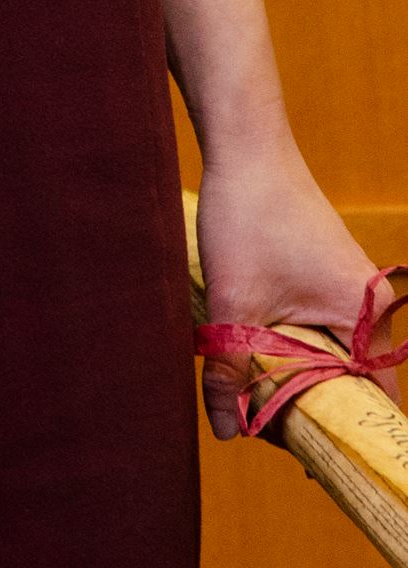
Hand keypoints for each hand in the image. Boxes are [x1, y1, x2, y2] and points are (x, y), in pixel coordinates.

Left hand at [195, 134, 403, 439]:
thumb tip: (227, 432)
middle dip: (308, 407)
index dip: (340, 432)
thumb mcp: (236, 302)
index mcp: (368, 314)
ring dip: (293, 375)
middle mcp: (370, 304)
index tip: (306, 457)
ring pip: (327, 354)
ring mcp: (348, 289)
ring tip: (251, 391)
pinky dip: (289, 346)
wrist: (245, 143)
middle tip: (263, 426)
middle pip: (348, 381)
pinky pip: (317, 328)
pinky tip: (252, 352)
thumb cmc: (249, 215)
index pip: (372, 399)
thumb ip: (230, 371)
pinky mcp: (324, 275)